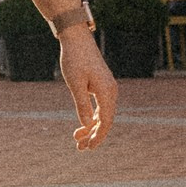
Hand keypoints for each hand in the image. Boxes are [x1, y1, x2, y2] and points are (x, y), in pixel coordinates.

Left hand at [60, 24, 117, 149]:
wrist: (76, 38)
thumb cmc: (74, 59)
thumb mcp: (75, 84)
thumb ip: (82, 105)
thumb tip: (88, 125)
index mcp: (107, 92)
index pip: (106, 122)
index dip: (98, 137)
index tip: (88, 147)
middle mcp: (111, 91)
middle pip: (106, 121)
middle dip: (93, 135)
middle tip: (79, 148)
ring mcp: (107, 88)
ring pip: (103, 115)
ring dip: (92, 128)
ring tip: (77, 138)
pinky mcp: (101, 85)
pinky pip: (100, 107)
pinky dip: (92, 117)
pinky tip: (83, 125)